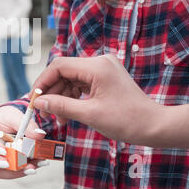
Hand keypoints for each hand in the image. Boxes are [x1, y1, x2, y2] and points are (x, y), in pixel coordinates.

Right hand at [0, 106, 46, 178]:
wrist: (12, 124)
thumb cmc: (6, 118)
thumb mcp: (15, 116)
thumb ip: (25, 124)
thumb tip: (38, 135)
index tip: (2, 149)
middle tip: (7, 163)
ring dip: (13, 170)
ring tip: (30, 165)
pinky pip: (7, 173)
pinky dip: (21, 171)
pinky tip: (33, 166)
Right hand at [31, 54, 161, 145]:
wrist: (154, 126)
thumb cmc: (127, 120)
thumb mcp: (89, 114)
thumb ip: (61, 106)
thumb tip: (38, 102)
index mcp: (97, 66)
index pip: (59, 66)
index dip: (43, 82)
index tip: (34, 98)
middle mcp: (99, 62)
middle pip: (64, 71)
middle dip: (51, 91)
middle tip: (42, 110)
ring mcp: (102, 69)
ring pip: (71, 78)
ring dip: (61, 96)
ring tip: (57, 117)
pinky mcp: (104, 78)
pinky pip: (81, 84)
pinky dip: (72, 97)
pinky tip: (67, 113)